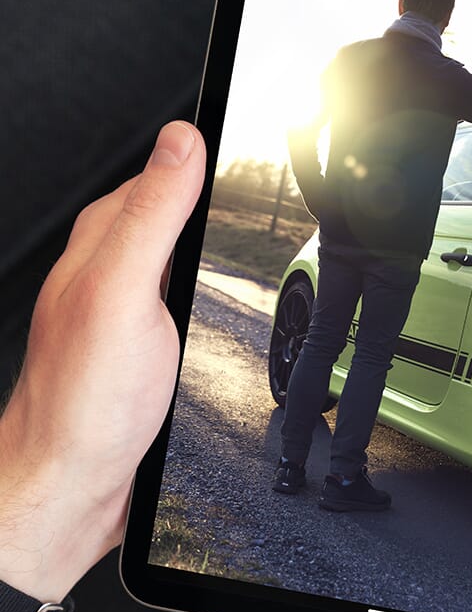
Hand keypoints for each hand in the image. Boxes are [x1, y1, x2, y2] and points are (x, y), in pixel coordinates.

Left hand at [0, 122, 205, 602]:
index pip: (160, 172)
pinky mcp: (137, 347)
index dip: (204, 152)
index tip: (248, 127)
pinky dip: (203, 287)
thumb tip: (181, 140)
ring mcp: (122, 309)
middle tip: (260, 173)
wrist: (72, 484)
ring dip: (208, 242)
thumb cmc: (86, 402)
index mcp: (102, 242)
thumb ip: (153, 214)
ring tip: (245, 219)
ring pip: (175, 255)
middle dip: (212, 195)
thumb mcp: (126, 291)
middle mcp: (107, 269)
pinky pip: (177, 297)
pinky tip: (219, 298)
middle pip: (171, 211)